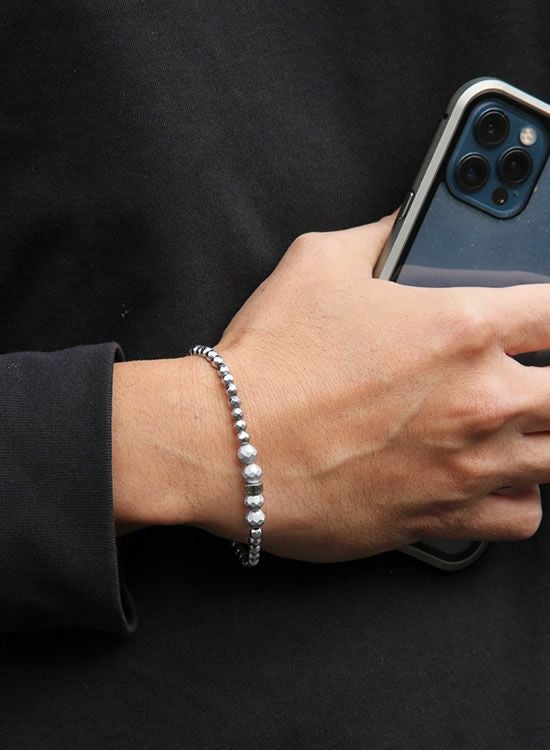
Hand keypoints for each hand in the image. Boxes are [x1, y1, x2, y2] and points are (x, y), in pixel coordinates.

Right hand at [197, 215, 548, 561]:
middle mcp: (478, 400)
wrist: (226, 445)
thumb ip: (379, 234)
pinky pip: (522, 517)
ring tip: (514, 425)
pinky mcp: (440, 516)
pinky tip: (492, 479)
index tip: (549, 321)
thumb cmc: (271, 358)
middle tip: (534, 376)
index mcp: (459, 328)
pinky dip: (519, 498)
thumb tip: (403, 222)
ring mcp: (465, 466)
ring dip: (543, 436)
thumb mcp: (318, 264)